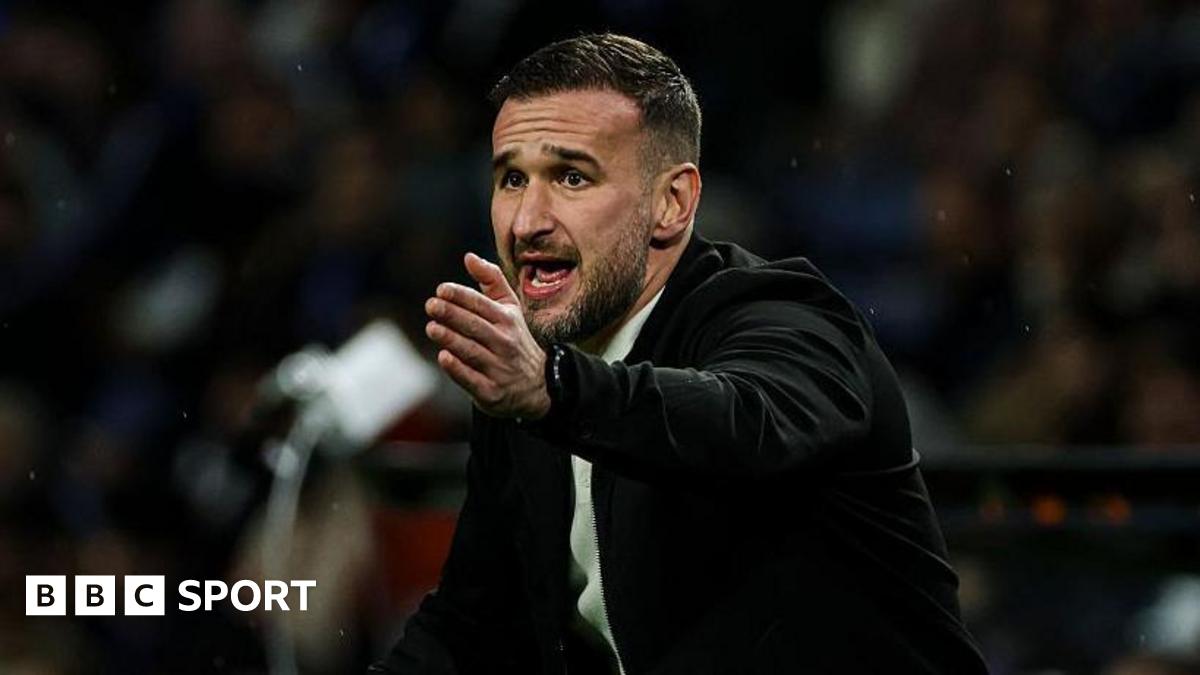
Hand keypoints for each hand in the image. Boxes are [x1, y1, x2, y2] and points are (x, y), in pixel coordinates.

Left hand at [424, 252, 551, 419]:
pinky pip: (472, 379)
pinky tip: (443, 357)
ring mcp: (499, 368)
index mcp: (507, 320)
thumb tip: (468, 257)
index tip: (441, 290)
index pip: (482, 305)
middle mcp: (505, 343)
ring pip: (472, 351)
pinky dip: (458, 368)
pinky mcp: (491, 391)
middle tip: (431, 305)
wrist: (537, 387)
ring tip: (432, 328)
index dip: (461, 296)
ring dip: (451, 339)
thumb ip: (491, 281)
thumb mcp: (509, 309)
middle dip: (453, 315)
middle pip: (475, 326)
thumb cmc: (514, 340)